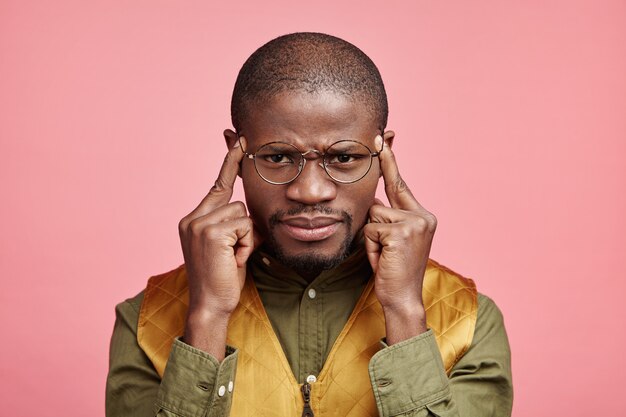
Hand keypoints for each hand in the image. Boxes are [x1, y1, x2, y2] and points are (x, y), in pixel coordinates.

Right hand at [178, 136, 260, 357]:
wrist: (210, 304)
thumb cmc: (222, 278)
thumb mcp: (227, 245)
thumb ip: (232, 223)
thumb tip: (246, 209)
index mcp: (194, 219)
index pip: (218, 185)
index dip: (230, 162)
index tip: (239, 138)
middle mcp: (192, 218)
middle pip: (236, 202)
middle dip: (245, 228)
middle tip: (234, 254)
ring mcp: (198, 223)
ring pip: (242, 213)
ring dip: (246, 238)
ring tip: (232, 258)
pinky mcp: (209, 231)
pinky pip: (244, 225)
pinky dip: (246, 244)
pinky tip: (233, 259)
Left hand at [364, 135, 436, 343]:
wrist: (403, 299)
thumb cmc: (394, 271)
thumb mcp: (391, 240)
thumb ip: (387, 217)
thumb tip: (371, 200)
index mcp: (423, 216)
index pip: (400, 184)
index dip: (389, 161)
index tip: (381, 138)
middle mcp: (423, 216)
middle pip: (379, 203)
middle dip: (374, 229)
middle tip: (387, 254)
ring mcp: (414, 222)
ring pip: (372, 216)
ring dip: (371, 239)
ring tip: (385, 258)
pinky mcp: (402, 231)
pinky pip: (371, 229)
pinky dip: (371, 247)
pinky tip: (383, 260)